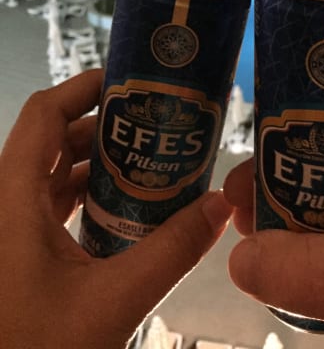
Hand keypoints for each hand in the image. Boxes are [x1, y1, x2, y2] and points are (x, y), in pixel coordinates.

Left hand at [0, 69, 231, 348]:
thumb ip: (171, 252)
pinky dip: (88, 198)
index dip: (84, 87)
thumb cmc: (37, 347)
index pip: (43, 114)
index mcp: (12, 199)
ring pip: (53, 176)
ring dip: (99, 165)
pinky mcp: (18, 255)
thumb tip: (222, 206)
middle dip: (106, 128)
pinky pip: (52, 207)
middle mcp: (6, 204)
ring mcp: (10, 231)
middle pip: (53, 141)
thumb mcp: (112, 301)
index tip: (132, 81)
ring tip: (152, 163)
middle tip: (158, 125)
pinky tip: (128, 212)